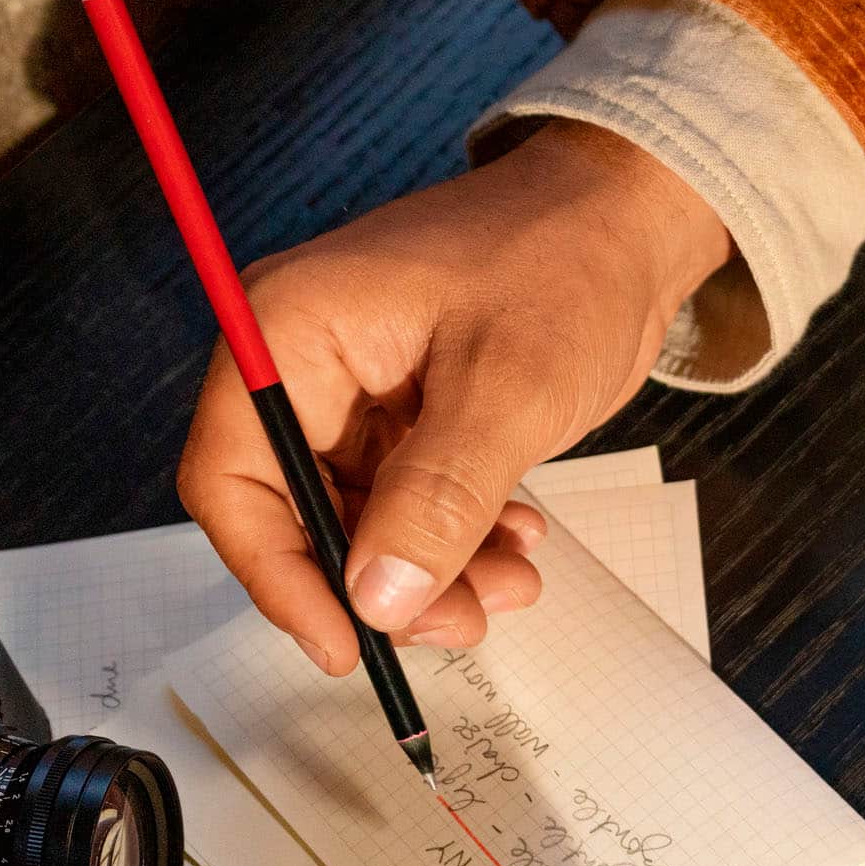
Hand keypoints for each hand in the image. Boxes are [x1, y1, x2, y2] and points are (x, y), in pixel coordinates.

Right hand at [177, 120, 732, 671]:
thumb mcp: (508, 390)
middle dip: (375, 582)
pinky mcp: (406, 413)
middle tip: (460, 621)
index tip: (342, 644)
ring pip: (360, 522)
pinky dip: (456, 538)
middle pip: (296, 513)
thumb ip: (437, 499)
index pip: (233, 479)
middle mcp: (306, 362)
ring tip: (511, 583)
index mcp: (292, 331)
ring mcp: (356, 390)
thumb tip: (376, 598)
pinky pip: (408, 503)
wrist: (631, 220)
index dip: (277, 575)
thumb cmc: (566, 261)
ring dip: (429, 571)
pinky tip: (517, 541)